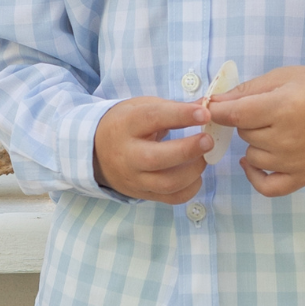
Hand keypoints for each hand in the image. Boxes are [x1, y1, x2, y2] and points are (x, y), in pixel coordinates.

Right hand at [93, 97, 209, 202]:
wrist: (97, 152)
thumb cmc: (127, 124)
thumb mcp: (142, 107)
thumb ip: (173, 108)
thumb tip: (207, 107)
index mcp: (125, 125)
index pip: (152, 118)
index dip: (180, 115)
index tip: (204, 114)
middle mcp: (127, 155)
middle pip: (156, 158)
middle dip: (187, 150)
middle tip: (207, 141)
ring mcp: (134, 178)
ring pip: (166, 183)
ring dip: (193, 171)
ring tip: (203, 157)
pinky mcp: (142, 194)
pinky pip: (171, 198)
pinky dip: (190, 188)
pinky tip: (195, 175)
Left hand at [203, 66, 304, 196]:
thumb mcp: (281, 78)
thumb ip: (245, 91)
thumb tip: (213, 103)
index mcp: (284, 108)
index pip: (236, 115)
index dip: (217, 111)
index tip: (210, 108)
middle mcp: (288, 138)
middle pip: (245, 134)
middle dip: (248, 122)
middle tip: (268, 112)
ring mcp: (295, 161)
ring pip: (253, 156)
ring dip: (256, 144)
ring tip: (275, 130)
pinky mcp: (302, 177)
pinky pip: (267, 187)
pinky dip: (255, 176)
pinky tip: (252, 163)